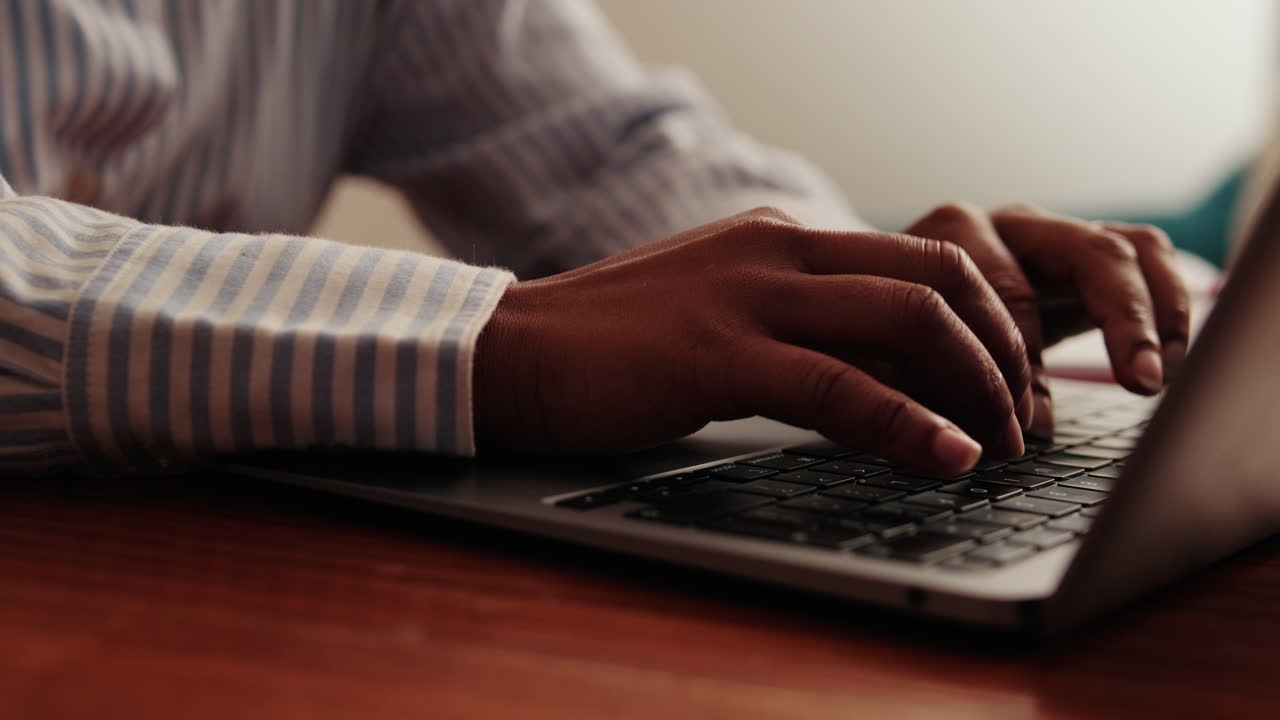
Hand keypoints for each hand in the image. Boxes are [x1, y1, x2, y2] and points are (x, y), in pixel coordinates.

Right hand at [475, 207, 1033, 475]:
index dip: (989, 324)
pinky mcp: (716, 355)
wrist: (516, 349)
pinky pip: (837, 384)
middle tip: (1023, 419)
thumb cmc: (619, 345)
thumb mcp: (728, 316)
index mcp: (785, 239)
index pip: (923, 261)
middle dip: (1001, 352)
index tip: (1009, 385)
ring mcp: (748, 297)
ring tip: (1002, 447)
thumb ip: (804, 330)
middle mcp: (779, 251)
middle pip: (937, 281)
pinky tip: (945, 457)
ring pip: (906, 321)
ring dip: (974, 386)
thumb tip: (888, 380)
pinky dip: (906, 422)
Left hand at [902, 203, 1189, 436]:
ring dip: (1154, 312)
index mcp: (949, 237)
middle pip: (1085, 251)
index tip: (1028, 424)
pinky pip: (1146, 260)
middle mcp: (1008, 225)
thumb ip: (932, 391)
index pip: (1004, 289)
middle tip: (1138, 383)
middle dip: (1119, 320)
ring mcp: (1052, 234)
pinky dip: (1168, 305)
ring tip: (1160, 374)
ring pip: (1127, 250)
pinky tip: (1170, 361)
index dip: (1021, 360)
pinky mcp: (1088, 255)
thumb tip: (1007, 433)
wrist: (885, 303)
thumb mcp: (889, 363)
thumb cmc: (886, 339)